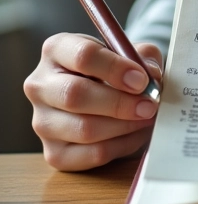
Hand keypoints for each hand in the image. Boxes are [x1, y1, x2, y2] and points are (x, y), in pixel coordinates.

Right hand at [24, 33, 162, 170]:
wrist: (108, 95)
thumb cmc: (118, 68)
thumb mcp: (132, 52)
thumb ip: (144, 57)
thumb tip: (151, 77)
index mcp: (57, 49)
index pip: (82, 55)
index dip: (115, 68)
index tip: (142, 80)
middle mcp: (40, 85)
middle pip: (75, 95)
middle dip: (120, 102)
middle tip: (149, 105)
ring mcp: (43, 121)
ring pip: (84, 129)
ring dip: (124, 125)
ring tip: (148, 118)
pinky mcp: (54, 152)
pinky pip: (91, 154)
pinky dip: (122, 145)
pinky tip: (137, 133)